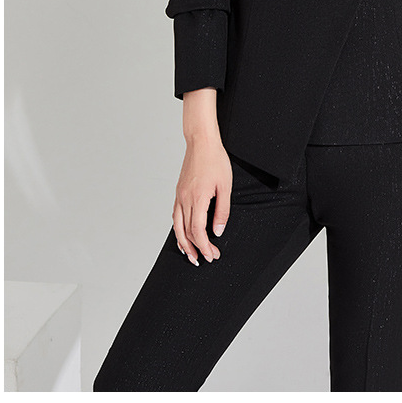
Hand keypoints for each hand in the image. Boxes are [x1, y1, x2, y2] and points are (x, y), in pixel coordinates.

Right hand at [172, 135, 232, 265]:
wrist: (201, 143)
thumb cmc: (215, 160)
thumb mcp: (225, 186)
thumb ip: (222, 211)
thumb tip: (217, 231)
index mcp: (198, 198)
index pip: (197, 231)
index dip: (204, 246)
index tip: (211, 254)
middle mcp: (185, 199)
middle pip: (185, 232)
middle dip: (195, 249)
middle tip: (203, 259)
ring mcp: (179, 196)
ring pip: (177, 226)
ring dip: (183, 243)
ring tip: (190, 255)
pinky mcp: (179, 192)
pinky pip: (176, 216)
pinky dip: (178, 229)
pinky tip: (183, 235)